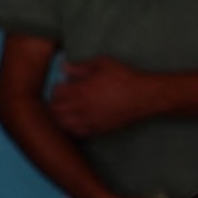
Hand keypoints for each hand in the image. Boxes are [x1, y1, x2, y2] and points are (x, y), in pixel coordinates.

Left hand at [49, 55, 164, 136]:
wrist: (142, 96)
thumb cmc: (124, 77)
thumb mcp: (102, 64)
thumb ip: (80, 66)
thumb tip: (64, 67)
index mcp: (80, 90)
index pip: (56, 93)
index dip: (56, 89)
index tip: (62, 85)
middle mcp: (81, 107)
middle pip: (55, 110)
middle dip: (55, 104)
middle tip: (61, 99)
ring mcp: (89, 120)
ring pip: (63, 124)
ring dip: (60, 117)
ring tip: (66, 111)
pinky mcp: (97, 129)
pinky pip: (77, 133)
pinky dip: (72, 128)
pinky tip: (76, 121)